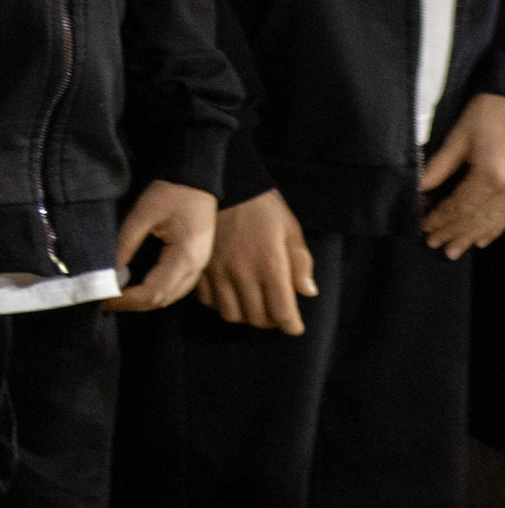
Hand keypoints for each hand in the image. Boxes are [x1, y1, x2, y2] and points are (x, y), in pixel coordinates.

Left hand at [109, 180, 217, 311]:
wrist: (195, 176)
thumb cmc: (170, 191)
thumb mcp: (144, 213)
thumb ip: (126, 242)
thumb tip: (110, 270)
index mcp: (185, 257)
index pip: (154, 291)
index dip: (128, 299)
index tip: (105, 298)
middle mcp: (196, 269)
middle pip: (164, 300)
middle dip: (134, 304)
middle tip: (108, 300)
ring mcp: (199, 267)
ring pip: (171, 297)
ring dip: (145, 301)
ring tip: (120, 296)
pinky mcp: (196, 262)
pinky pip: (176, 287)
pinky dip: (157, 292)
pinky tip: (139, 288)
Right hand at [195, 188, 317, 332]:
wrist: (226, 182)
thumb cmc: (263, 206)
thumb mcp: (289, 228)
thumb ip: (301, 262)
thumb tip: (307, 292)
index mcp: (270, 263)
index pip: (282, 313)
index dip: (291, 325)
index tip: (294, 325)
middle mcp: (243, 272)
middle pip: (258, 318)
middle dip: (271, 320)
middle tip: (274, 310)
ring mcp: (218, 270)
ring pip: (232, 314)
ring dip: (245, 315)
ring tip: (252, 303)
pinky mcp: (201, 266)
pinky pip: (209, 301)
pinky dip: (220, 303)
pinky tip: (229, 292)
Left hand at [422, 92, 504, 256]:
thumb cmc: (488, 114)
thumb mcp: (459, 137)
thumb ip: (439, 166)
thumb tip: (420, 187)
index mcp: (489, 176)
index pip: (460, 206)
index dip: (441, 219)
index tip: (425, 228)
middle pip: (476, 219)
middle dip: (453, 232)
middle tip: (435, 245)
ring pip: (492, 223)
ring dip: (471, 237)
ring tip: (454, 250)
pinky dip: (493, 230)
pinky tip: (482, 240)